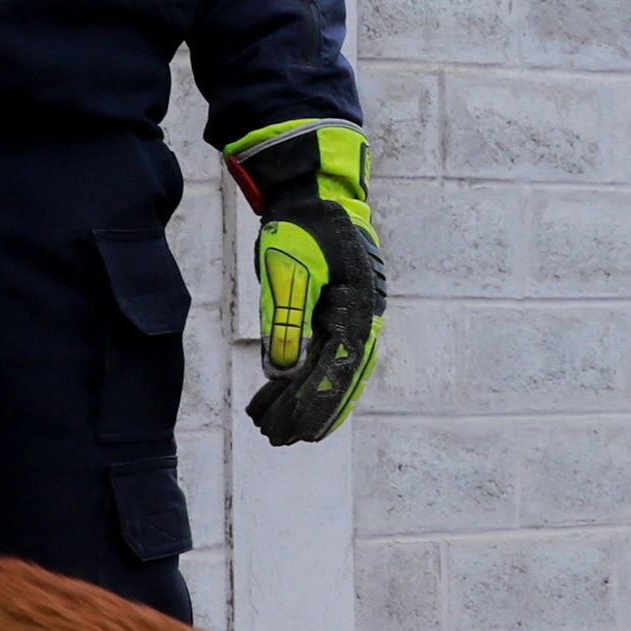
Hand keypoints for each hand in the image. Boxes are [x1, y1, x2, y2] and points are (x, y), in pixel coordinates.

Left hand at [225, 120, 383, 447]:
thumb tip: (284, 372)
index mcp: (359, 308)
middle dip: (311, 412)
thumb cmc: (301, 227)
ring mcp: (350, 315)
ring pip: (329, 370)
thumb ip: (287, 320)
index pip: (341, 369)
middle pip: (340, 377)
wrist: (311, 190)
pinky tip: (274, 394)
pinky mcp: (333, 311)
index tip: (300, 434)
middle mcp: (362, 317)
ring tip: (269, 427)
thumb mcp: (288, 271)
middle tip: (280, 440)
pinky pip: (319, 354)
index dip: (320, 406)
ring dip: (301, 400)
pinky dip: (298, 378)